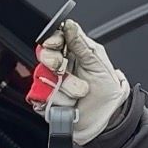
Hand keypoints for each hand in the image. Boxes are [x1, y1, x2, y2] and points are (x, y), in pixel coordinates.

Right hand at [35, 19, 129, 143]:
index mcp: (74, 53)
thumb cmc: (106, 94)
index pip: (56, 39)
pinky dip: (58, 100)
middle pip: (44, 55)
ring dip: (65, 86)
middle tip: (62, 68)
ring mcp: (51, 83)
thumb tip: (70, 26)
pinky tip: (70, 104)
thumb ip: (82, 45)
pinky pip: (40, 95)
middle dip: (53, 61)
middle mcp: (60, 66)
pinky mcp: (44, 99)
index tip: (56, 43)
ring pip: (44, 76)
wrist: (105, 121)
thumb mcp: (100, 65)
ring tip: (80, 93)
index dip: (53, 39)